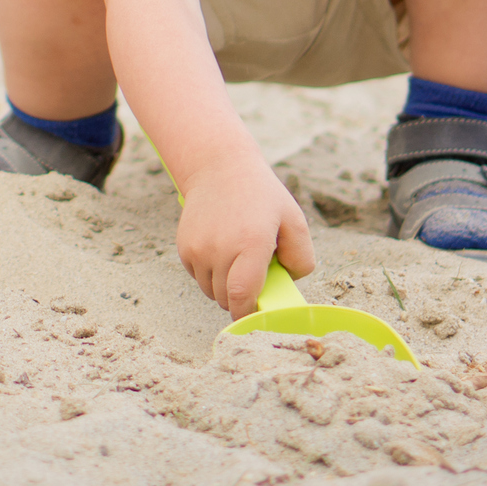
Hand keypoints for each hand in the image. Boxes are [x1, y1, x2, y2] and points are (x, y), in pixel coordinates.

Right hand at [174, 156, 313, 317]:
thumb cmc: (261, 195)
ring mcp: (198, 249)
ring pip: (211, 291)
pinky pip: (199, 277)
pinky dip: (211, 273)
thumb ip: (302, 257)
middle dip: (241, 297)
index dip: (247, 315)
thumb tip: (288, 284)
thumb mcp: (294, 219)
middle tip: (254, 274)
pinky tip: (221, 249)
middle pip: (227, 298)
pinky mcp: (184, 248)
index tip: (256, 318)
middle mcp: (220, 248)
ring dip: (225, 286)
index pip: (241, 296)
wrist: (218, 167)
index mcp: (251, 243)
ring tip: (237, 259)